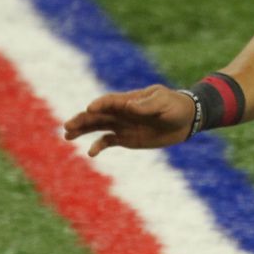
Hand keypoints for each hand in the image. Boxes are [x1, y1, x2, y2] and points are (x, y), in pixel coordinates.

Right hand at [62, 84, 195, 155]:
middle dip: (82, 119)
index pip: (109, 101)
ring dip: (83, 131)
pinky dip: (98, 146)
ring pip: (97, 127)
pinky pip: (108, 141)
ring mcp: (122, 125)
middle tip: (67, 126)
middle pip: (97, 115)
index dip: (99, 105)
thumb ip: (146, 105)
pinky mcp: (126, 138)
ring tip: (67, 136)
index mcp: (129, 100)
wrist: (186, 120)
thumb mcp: (163, 103)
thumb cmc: (175, 106)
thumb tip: (128, 106)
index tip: (89, 109)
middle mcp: (122, 112)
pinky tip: (91, 153)